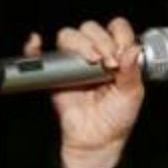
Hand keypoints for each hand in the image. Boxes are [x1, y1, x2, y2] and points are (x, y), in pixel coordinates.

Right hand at [23, 17, 144, 167]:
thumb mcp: (132, 94)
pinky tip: (37, 42)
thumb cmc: (116, 117)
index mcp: (117, 56)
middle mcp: (96, 55)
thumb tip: (133, 49)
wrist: (98, 139)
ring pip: (69, 36)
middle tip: (109, 63)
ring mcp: (75, 63)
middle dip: (101, 41)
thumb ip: (132, 71)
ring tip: (92, 62)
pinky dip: (34, 46)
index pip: (116, 29)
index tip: (122, 52)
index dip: (119, 35)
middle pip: (91, 28)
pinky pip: (39, 54)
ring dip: (80, 44)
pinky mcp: (57, 74)